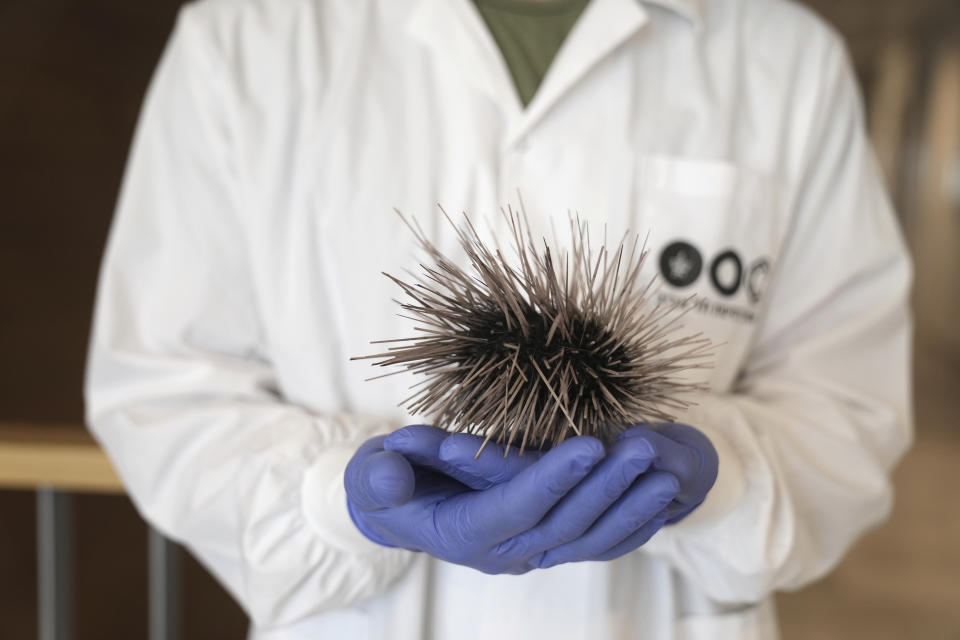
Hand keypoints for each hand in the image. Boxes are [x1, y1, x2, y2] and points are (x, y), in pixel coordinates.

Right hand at [381, 425, 683, 566]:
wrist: (399, 513)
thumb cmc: (384, 488)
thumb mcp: (370, 476)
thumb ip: (378, 475)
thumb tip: (390, 467)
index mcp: (464, 532)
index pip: (516, 507)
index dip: (553, 479)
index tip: (591, 445)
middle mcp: (502, 552)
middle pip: (564, 524)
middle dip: (607, 487)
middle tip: (645, 447)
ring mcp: (527, 553)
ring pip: (588, 539)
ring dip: (630, 508)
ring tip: (668, 474)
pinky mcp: (544, 545)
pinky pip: (595, 546)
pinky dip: (631, 527)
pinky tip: (662, 501)